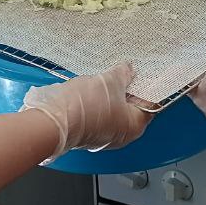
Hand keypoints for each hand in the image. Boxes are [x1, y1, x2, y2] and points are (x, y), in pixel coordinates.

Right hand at [21, 62, 151, 159]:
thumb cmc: (87, 107)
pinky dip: (98, 101)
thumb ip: (124, 74)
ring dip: (111, 94)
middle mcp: (122, 135)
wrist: (54, 120)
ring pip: (113, 110)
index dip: (148, 86)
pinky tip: (93, 87)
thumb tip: (128, 69)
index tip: (146, 72)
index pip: (150, 104)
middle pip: (131, 108)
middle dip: (128, 89)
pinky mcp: (87, 131)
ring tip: (107, 76)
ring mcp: (104, 135)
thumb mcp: (111, 81)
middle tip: (125, 70)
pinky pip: (99, 113)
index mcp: (136, 125)